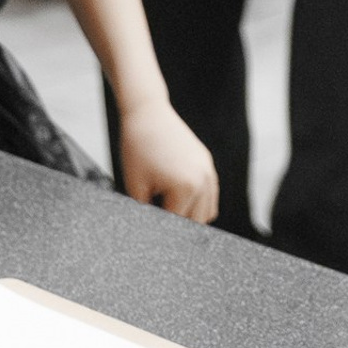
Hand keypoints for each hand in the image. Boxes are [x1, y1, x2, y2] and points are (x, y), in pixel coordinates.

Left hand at [116, 93, 219, 222]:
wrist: (148, 115)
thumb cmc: (138, 149)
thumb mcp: (136, 188)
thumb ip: (147, 214)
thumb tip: (149, 233)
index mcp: (187, 188)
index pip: (177, 226)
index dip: (160, 231)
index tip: (149, 233)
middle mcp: (204, 180)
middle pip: (196, 222)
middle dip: (177, 226)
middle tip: (157, 221)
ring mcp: (208, 170)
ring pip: (208, 210)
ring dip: (192, 216)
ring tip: (168, 212)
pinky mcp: (207, 162)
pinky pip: (211, 193)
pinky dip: (200, 201)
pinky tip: (180, 200)